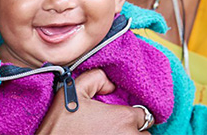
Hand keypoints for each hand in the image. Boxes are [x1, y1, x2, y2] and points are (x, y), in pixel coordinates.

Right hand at [36, 69, 151, 134]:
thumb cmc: (61, 124)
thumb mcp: (74, 90)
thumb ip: (96, 77)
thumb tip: (111, 84)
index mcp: (122, 118)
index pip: (144, 115)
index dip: (132, 113)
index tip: (120, 115)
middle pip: (145, 134)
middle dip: (133, 130)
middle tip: (113, 127)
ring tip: (109, 134)